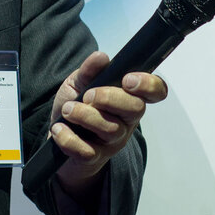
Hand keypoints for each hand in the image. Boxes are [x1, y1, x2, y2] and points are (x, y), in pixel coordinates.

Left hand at [49, 50, 168, 196]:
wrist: (58, 135)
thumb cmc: (75, 105)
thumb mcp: (79, 83)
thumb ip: (89, 70)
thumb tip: (101, 57)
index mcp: (128, 97)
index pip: (156, 91)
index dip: (149, 85)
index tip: (128, 79)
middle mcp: (127, 120)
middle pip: (135, 108)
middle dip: (110, 98)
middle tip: (87, 95)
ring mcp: (113, 140)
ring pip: (111, 129)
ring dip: (85, 116)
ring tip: (67, 110)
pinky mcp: (96, 157)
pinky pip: (88, 151)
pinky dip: (69, 138)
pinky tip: (59, 128)